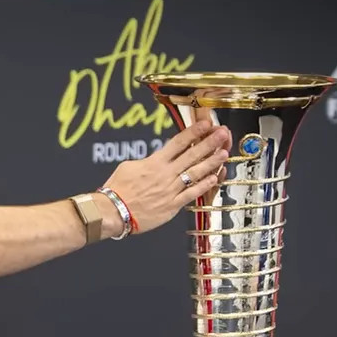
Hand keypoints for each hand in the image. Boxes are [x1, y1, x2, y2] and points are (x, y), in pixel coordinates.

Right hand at [102, 119, 231, 233]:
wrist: (113, 211)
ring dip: (211, 162)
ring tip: (223, 153)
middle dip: (209, 142)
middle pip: (191, 155)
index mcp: (154, 162)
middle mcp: (165, 174)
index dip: (194, 132)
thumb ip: (147, 161)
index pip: (178, 142)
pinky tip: (214, 179)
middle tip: (222, 134)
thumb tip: (157, 158)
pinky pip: (191, 194)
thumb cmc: (117, 190)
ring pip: (195, 173)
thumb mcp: (128, 167)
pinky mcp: (172, 206)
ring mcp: (170, 190)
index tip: (205, 124)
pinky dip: (203, 186)